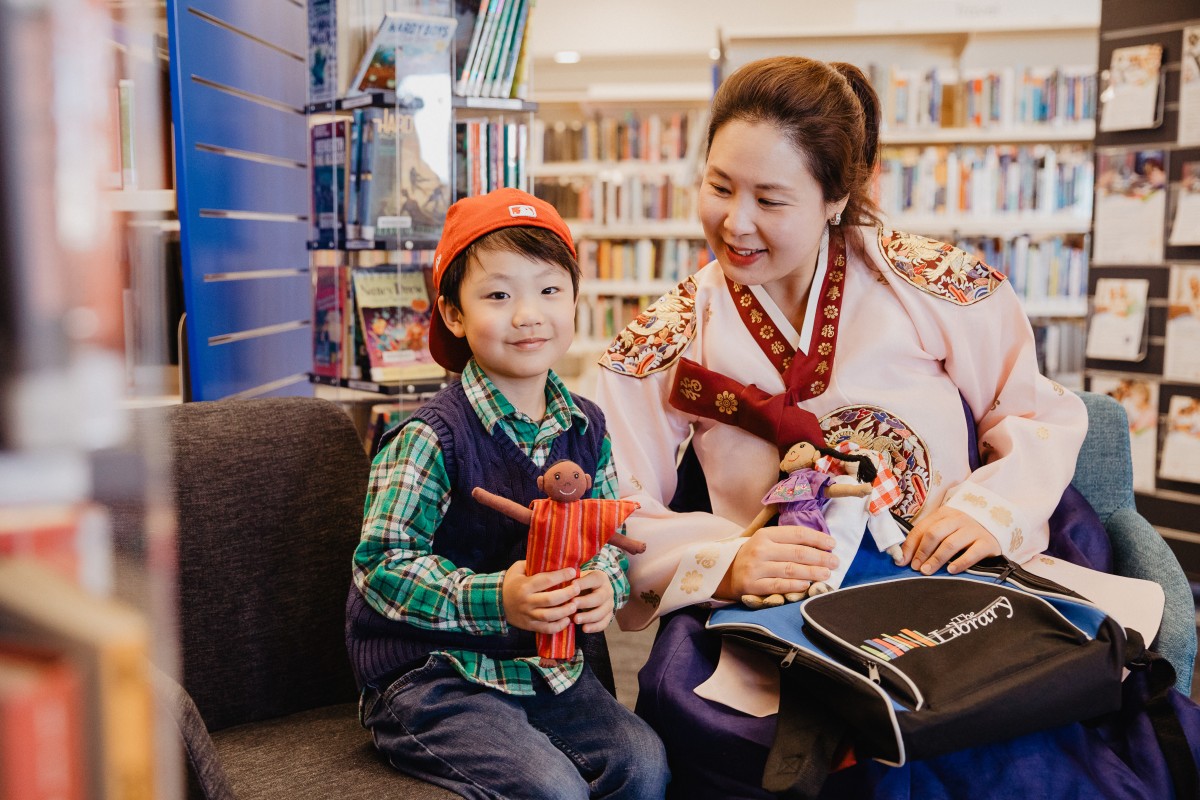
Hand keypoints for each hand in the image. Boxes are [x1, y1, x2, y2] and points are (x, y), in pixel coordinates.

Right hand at [501, 561, 579, 633]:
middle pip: (551, 599)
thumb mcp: (517, 569)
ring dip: (565, 611)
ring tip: (575, 606)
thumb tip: (551, 558)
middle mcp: (527, 601)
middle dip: (567, 594)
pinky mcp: (529, 626)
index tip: (573, 572)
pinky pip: (546, 629)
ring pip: (549, 616)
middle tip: (577, 589)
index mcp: (525, 585)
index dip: (562, 575)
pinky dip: (558, 626)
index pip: (546, 580)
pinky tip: (567, 620)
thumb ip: (531, 564)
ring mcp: (528, 615)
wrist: (495, 603)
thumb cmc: (510, 583)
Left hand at [572, 570, 615, 632]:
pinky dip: (594, 627)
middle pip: (599, 597)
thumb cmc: (582, 583)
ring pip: (602, 612)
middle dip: (585, 602)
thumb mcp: (579, 577)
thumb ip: (572, 581)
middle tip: (573, 604)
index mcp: (600, 578)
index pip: (594, 579)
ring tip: (575, 620)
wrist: (596, 590)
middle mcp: (607, 590)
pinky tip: (584, 629)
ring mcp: (609, 604)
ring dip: (588, 617)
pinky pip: (604, 623)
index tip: (571, 586)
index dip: (583, 583)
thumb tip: (560, 585)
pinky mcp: (609, 615)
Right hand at [717, 525, 837, 600]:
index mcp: (765, 535)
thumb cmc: (754, 556)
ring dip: (812, 572)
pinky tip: (807, 585)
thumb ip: (788, 541)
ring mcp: (756, 568)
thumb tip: (821, 545)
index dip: (817, 538)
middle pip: (797, 553)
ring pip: (791, 570)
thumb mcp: (766, 542)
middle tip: (835, 562)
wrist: (724, 573)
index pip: (797, 534)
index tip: (832, 544)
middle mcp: (760, 550)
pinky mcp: (752, 586)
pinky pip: (779, 586)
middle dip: (820, 557)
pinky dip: (795, 586)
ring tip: (826, 574)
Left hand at [898, 507, 1000, 574]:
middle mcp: (957, 519)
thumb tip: (904, 558)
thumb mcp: (944, 530)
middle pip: (934, 534)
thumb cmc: (962, 533)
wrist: (995, 528)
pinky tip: (951, 570)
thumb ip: (926, 540)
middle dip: (922, 552)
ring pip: (950, 543)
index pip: (921, 529)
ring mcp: (973, 530)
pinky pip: (972, 553)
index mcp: (943, 514)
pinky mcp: (987, 542)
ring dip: (936, 559)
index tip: (902, 561)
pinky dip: (960, 562)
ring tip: (928, 571)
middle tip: (916, 568)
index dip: (910, 546)